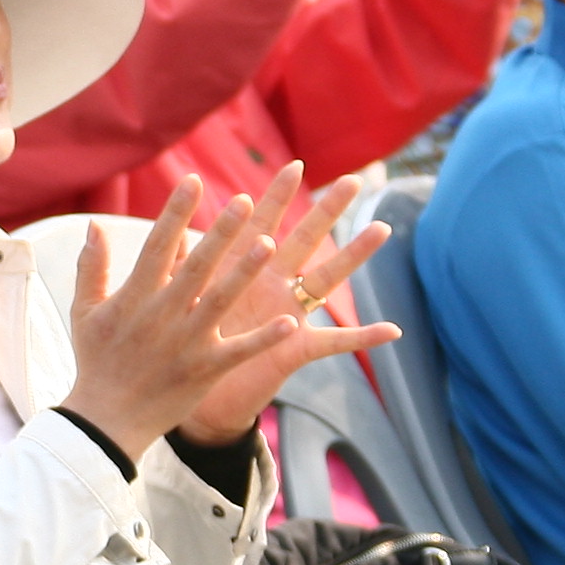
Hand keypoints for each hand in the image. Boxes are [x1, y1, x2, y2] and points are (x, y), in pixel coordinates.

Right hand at [56, 172, 307, 463]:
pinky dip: (264, 338)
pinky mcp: (204, 370)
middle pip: (197, 266)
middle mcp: (162, 314)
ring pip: (221, 300)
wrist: (105, 420)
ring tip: (268, 244)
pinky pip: (239, 350)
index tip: (193, 181)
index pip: (158, 245)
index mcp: (134, 297)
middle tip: (245, 201)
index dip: (176, 212)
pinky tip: (291, 322)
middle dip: (221, 232)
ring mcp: (186, 342)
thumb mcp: (84, 311)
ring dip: (244, 273)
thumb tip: (94, 224)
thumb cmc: (96, 361)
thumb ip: (92, 266)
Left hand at [176, 175, 398, 444]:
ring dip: (355, 255)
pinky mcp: (295, 350)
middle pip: (304, 241)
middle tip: (354, 180)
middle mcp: (273, 287)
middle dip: (326, 211)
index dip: (278, 197)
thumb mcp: (183, 301)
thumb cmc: (189, 345)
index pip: (263, 225)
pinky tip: (393, 330)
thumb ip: (181, 265)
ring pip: (327, 280)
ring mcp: (288, 316)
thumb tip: (171, 232)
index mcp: (244, 272)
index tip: (296, 164)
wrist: (198, 400)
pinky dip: (363, 336)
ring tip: (381, 228)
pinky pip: (335, 342)